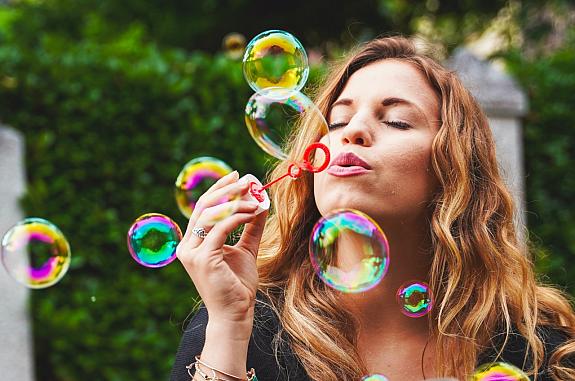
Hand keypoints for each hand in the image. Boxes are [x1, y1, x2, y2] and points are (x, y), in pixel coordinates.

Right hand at [176, 170, 267, 329]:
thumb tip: (260, 201)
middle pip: (204, 206)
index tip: (237, 176)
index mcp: (193, 242)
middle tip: (247, 180)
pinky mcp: (203, 258)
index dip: (219, 188)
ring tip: (256, 199)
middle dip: (227, 189)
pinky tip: (253, 213)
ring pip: (212, 214)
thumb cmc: (238, 284)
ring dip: (236, 202)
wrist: (235, 313)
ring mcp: (192, 252)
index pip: (203, 207)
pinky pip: (221, 228)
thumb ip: (250, 226)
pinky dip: (238, 217)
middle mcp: (187, 246)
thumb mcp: (246, 249)